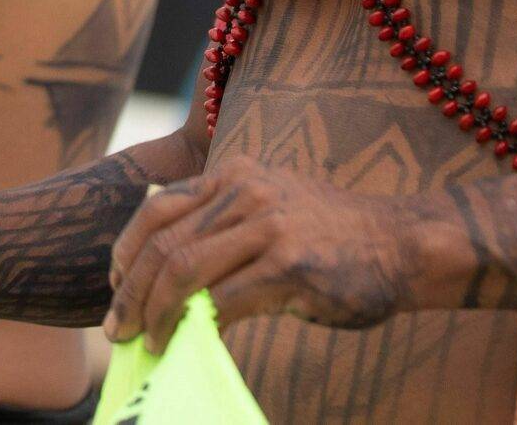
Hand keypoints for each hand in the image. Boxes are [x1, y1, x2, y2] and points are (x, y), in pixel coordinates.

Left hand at [104, 156, 413, 351]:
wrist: (402, 245)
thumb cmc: (329, 236)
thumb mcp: (270, 205)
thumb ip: (222, 221)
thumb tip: (162, 267)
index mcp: (235, 174)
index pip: (157, 208)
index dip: (126, 251)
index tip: (115, 283)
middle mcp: (246, 191)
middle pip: (163, 242)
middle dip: (131, 290)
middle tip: (118, 327)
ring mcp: (268, 226)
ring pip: (184, 271)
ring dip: (156, 313)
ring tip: (147, 340)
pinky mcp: (289, 265)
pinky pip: (224, 300)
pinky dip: (197, 325)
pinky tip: (190, 341)